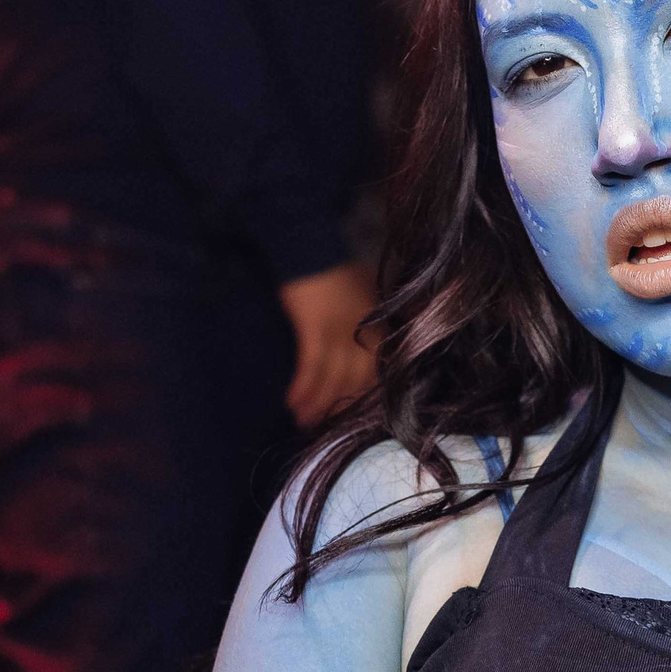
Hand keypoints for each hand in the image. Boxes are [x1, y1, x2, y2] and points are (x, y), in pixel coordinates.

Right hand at [279, 262, 376, 426]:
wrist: (306, 241)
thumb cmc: (328, 270)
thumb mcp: (358, 297)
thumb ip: (363, 325)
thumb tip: (356, 356)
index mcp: (377, 324)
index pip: (377, 372)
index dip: (363, 399)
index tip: (351, 419)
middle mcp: (364, 330)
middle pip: (356, 381)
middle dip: (339, 409)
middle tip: (324, 430)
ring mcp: (340, 328)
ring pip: (333, 379)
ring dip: (317, 405)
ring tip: (303, 424)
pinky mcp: (314, 326)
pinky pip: (311, 367)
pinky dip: (303, 388)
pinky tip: (293, 403)